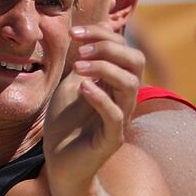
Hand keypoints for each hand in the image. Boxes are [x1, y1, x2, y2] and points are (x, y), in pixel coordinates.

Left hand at [44, 26, 144, 191]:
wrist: (59, 163)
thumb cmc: (66, 125)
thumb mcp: (70, 86)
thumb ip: (81, 64)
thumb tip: (85, 36)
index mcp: (116, 82)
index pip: (123, 48)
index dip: (102, 35)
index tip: (74, 32)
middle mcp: (124, 98)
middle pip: (135, 61)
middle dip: (109, 47)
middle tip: (79, 48)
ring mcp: (121, 118)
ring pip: (130, 84)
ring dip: (104, 69)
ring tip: (77, 66)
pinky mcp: (112, 139)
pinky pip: (116, 115)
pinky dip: (101, 98)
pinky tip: (83, 88)